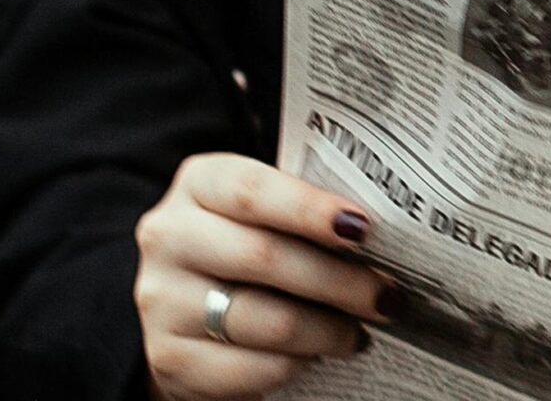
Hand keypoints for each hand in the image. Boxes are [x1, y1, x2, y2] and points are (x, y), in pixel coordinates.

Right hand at [134, 152, 395, 399]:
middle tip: (388, 296)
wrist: (180, 311)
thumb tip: (377, 234)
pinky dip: (295, 364)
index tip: (364, 228)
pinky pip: (251, 367)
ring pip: (265, 319)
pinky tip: (316, 356)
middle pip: (265, 257)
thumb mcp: (263, 214)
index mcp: (199, 183)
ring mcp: (161, 299)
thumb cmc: (243, 249)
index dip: (311, 209)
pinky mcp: (167, 357)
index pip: (254, 191)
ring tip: (359, 332)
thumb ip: (305, 212)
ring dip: (327, 330)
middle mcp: (169, 235)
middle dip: (340, 281)